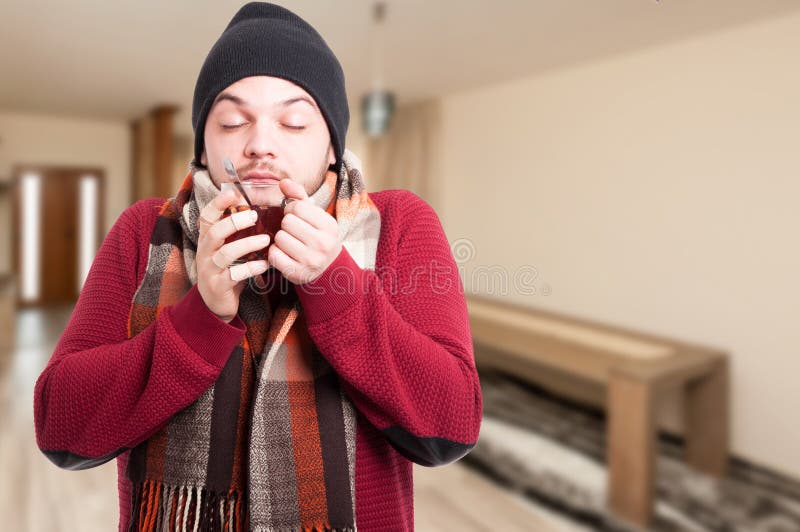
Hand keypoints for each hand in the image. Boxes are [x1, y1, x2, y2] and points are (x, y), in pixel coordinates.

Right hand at [196, 188, 270, 321]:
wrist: (216, 303)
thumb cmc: (226, 269)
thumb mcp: (227, 248)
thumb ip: (235, 231)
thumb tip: (253, 207)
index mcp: (207, 240)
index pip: (206, 217)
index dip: (217, 204)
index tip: (232, 193)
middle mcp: (205, 252)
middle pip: (214, 232)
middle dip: (234, 222)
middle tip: (255, 216)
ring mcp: (209, 270)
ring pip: (226, 253)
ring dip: (247, 244)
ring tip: (266, 240)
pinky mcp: (218, 286)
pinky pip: (234, 275)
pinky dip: (251, 268)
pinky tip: (265, 264)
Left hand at [268, 179, 341, 284]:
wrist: (328, 267)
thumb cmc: (318, 236)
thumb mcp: (315, 215)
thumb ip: (298, 196)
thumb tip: (283, 182)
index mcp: (329, 225)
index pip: (297, 207)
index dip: (292, 210)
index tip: (297, 217)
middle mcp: (322, 243)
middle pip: (287, 222)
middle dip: (286, 225)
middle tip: (293, 231)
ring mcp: (310, 260)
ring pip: (279, 237)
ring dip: (280, 239)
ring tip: (290, 243)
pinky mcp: (297, 273)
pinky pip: (274, 255)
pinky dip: (275, 252)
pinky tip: (284, 253)